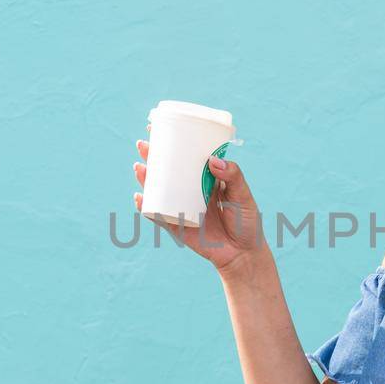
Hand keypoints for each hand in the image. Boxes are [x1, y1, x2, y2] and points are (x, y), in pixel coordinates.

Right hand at [135, 125, 265, 275]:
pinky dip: (147, 207)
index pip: (188, 157)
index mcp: (206, 179)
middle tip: (142, 144)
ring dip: (146, 178)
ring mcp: (182, 208)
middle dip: (153, 157)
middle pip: (168, 170)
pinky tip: (140, 197)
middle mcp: (191, 191)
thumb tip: (213, 161)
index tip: (161, 128)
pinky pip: (158, 215)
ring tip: (139, 167)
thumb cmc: (246, 222)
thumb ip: (233, 177)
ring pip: (159, 190)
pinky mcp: (178, 226)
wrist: (243, 254)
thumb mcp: (243, 195)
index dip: (174, 143)